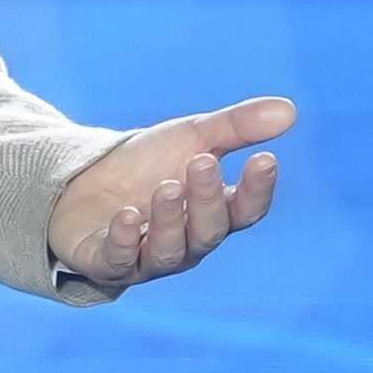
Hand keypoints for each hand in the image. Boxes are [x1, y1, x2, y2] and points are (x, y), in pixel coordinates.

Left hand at [50, 95, 294, 285]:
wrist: (82, 182)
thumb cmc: (146, 165)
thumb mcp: (191, 138)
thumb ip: (237, 128)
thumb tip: (290, 110)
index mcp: (213, 213)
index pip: (245, 210)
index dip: (257, 189)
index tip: (266, 160)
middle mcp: (187, 241)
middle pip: (209, 230)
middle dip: (207, 198)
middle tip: (202, 162)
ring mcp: (147, 256)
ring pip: (169, 249)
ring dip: (169, 219)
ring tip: (166, 187)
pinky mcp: (107, 262)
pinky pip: (119, 260)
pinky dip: (124, 240)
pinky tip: (125, 216)